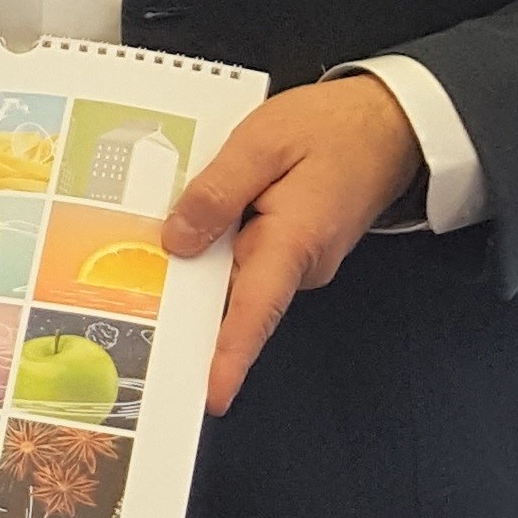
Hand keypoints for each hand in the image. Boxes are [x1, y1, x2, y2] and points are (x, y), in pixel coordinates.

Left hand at [164, 74, 426, 412]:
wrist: (389, 124)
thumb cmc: (333, 128)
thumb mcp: (262, 142)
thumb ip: (216, 191)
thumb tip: (176, 240)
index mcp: (296, 241)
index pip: (256, 309)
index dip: (230, 355)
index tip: (211, 394)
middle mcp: (299, 264)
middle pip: (229, 296)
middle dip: (182, 297)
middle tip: (127, 288)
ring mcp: (296, 261)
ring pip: (231, 275)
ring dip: (197, 262)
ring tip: (156, 232)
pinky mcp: (290, 250)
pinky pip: (242, 257)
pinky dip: (215, 245)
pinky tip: (191, 221)